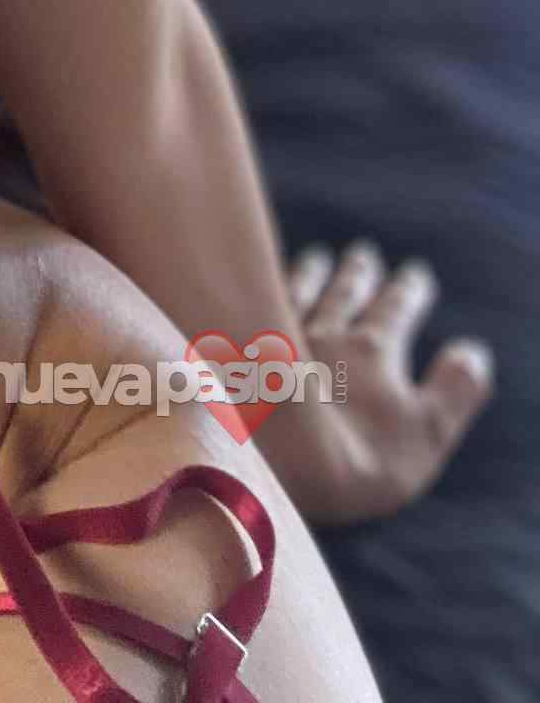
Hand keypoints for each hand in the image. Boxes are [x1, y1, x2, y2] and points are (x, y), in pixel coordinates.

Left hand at [250, 240, 495, 523]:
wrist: (267, 457)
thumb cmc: (353, 458)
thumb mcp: (424, 433)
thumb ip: (453, 391)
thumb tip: (473, 351)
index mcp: (373, 351)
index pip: (397, 309)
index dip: (409, 292)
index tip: (416, 273)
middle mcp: (327, 331)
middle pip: (347, 293)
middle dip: (361, 274)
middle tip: (365, 253)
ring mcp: (278, 333)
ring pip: (301, 291)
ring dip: (315, 274)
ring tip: (319, 258)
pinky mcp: (237, 344)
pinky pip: (255, 302)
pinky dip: (267, 288)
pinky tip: (258, 280)